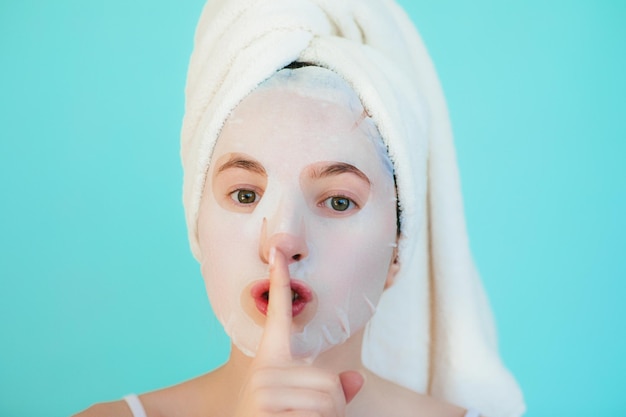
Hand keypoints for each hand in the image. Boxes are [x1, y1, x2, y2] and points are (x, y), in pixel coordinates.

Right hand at [233, 247, 363, 416]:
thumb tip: (356, 380)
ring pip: (329, 400)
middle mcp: (263, 371)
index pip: (277, 314)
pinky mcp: (265, 408)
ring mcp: (262, 391)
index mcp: (270, 361)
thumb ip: (326, 388)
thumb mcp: (300, 402)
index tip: (278, 251)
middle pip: (329, 380)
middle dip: (333, 407)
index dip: (279, 281)